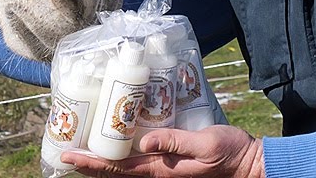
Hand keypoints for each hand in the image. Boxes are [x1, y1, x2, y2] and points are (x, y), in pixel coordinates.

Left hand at [63, 125, 264, 177]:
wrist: (250, 165)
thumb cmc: (231, 153)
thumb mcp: (207, 143)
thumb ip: (177, 142)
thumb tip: (146, 142)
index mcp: (163, 170)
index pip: (118, 169)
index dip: (92, 164)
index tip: (69, 158)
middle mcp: (159, 173)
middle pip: (115, 173)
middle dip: (89, 165)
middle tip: (66, 154)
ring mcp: (164, 171)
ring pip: (124, 170)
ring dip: (103, 163)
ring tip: (82, 150)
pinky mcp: (171, 164)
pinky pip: (139, 163)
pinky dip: (121, 158)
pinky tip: (116, 145)